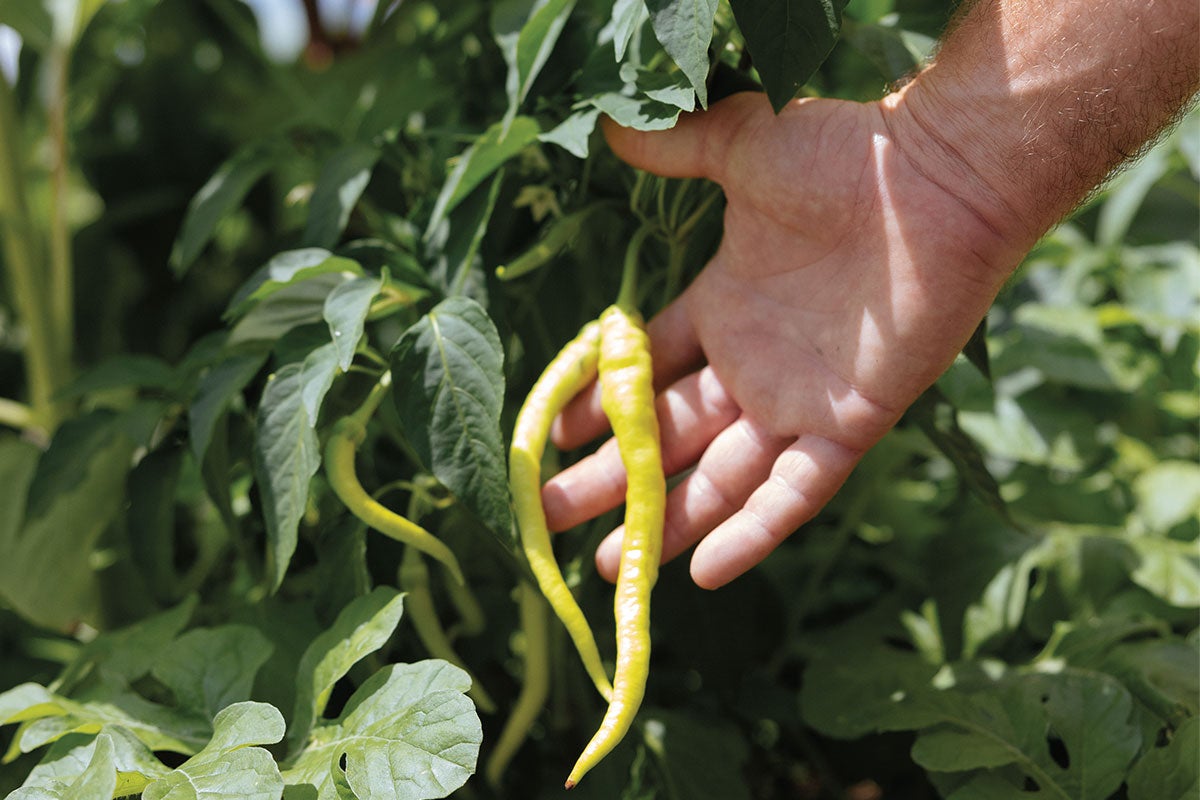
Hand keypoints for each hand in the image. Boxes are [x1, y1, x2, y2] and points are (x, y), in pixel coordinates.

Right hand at [540, 91, 1023, 588]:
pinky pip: (795, 494)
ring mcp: (798, 402)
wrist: (938, 180)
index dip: (599, 405)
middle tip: (551, 514)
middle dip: (611, 478)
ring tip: (615, 567)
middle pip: (669, 439)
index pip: (647, 372)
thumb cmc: (846, 158)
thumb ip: (677, 149)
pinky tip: (702, 574)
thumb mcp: (743, 148)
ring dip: (668, 522)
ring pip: (721, 480)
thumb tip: (610, 124)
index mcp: (724, 309)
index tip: (551, 435)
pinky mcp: (848, 426)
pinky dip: (752, 534)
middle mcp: (754, 366)